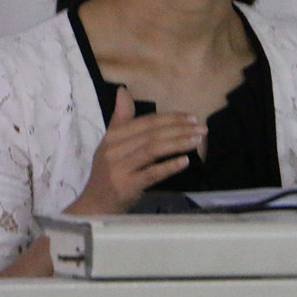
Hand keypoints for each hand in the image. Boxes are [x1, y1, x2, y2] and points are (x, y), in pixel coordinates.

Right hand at [68, 86, 204, 213]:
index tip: (192, 117)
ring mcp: (119, 168)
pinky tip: (185, 161)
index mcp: (112, 136)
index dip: (170, 118)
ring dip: (178, 144)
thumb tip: (123, 90)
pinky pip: (151, 173)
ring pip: (153, 150)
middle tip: (202, 129)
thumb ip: (121, 118)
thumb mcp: (111, 144)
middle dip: (179, 129)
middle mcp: (114, 149)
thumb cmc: (107, 174)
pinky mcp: (126, 186)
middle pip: (152, 134)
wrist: (94, 206)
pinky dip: (169, 166)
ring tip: (197, 141)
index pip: (146, 122)